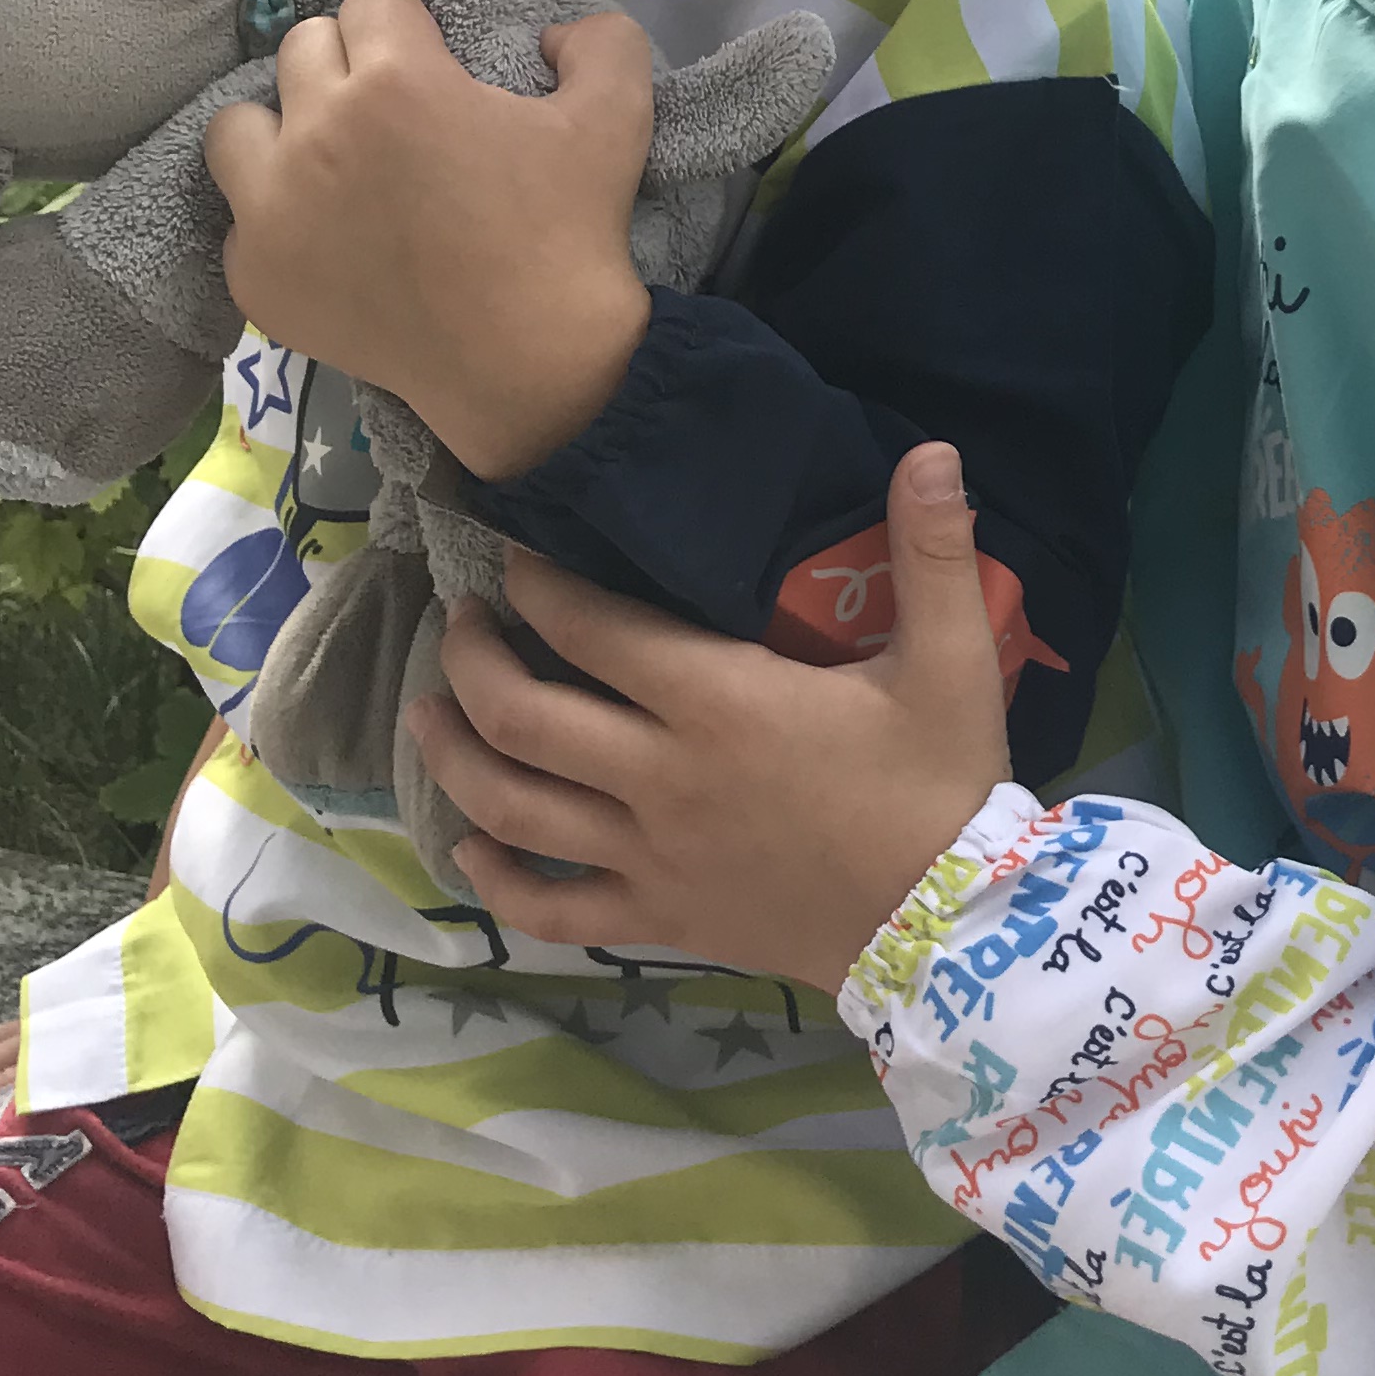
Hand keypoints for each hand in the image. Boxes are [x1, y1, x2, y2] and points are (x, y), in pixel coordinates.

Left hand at [205, 0, 653, 477]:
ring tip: (331, 166)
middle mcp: (315, 131)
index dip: (413, 29)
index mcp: (395, 79)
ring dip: (282, 130)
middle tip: (395, 116)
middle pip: (301, 48)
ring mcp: (271, 208)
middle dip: (349, 66)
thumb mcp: (616, 118)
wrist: (529, 362)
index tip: (437, 67)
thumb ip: (598, 42)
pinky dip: (277, 221)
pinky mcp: (254, 274)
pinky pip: (238, 217)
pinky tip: (331, 244)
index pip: (371, 2)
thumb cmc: (569, 233)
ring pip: (237, 125)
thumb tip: (549, 34)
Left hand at [403, 443, 1013, 986]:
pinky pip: (551, 906)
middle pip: (523, 714)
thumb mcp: (950, 661)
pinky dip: (498, 878)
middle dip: (474, 658)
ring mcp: (649, 853)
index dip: (538, 586)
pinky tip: (470, 846)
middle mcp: (661, 775)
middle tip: (459, 621)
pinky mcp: (658, 916)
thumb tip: (933, 448)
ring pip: (514, 805)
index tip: (511, 556)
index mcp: (720, 701)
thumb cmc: (939, 784)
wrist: (947, 926)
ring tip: (424, 713)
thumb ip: (934, 552)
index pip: (593, 630)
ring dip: (454, 754)